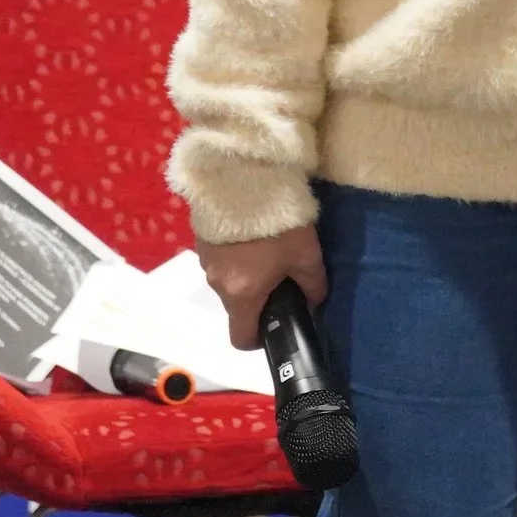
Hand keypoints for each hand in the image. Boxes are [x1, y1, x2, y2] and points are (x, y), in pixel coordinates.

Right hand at [196, 224, 325, 351]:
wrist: (245, 177)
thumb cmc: (278, 223)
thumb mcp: (307, 254)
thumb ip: (313, 284)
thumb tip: (314, 300)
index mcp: (242, 295)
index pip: (241, 338)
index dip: (259, 339)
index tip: (276, 323)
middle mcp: (218, 283)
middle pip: (236, 306)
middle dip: (257, 298)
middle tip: (281, 276)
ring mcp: (205, 260)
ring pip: (227, 280)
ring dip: (245, 273)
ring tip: (268, 248)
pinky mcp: (201, 237)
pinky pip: (220, 257)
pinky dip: (234, 254)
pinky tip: (252, 233)